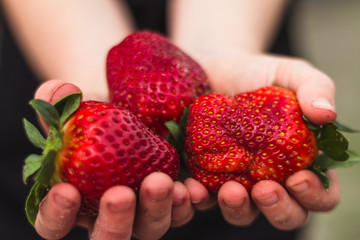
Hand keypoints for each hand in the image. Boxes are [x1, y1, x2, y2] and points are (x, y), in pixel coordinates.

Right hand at [32, 80, 193, 239]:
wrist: (134, 110)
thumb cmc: (96, 117)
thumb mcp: (78, 108)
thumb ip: (58, 103)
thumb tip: (56, 92)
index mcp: (76, 201)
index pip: (55, 223)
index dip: (56, 214)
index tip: (65, 191)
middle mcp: (110, 214)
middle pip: (108, 238)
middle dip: (114, 222)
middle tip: (120, 195)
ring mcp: (143, 211)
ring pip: (150, 228)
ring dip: (157, 209)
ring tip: (162, 182)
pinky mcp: (172, 199)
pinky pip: (181, 210)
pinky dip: (187, 202)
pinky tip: (192, 187)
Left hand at [181, 50, 339, 229]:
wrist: (215, 68)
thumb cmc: (258, 73)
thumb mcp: (292, 74)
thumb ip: (315, 88)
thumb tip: (326, 114)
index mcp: (300, 161)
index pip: (319, 193)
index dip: (314, 194)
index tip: (298, 177)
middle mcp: (271, 178)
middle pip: (284, 213)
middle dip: (278, 209)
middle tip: (264, 190)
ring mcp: (238, 180)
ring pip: (243, 212)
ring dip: (237, 208)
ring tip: (229, 190)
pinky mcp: (207, 176)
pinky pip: (205, 198)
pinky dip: (200, 198)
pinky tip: (194, 187)